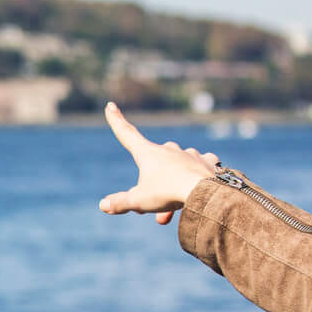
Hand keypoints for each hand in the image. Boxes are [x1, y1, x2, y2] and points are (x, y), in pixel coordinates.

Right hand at [98, 102, 220, 225]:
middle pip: (154, 162)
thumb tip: (104, 205)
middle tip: (152, 205)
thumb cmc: (168, 193)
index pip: (127, 134)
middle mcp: (168, 149)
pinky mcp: (207, 162)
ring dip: (173, 187)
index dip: (116, 121)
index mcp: (148, 153)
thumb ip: (120, 203)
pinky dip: (197, 178)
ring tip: (174, 206)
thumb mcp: (139, 201)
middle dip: (152, 182)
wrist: (204, 191)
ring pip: (177, 169)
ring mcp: (189, 154)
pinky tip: (200, 188)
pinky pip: (201, 167)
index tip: (110, 106)